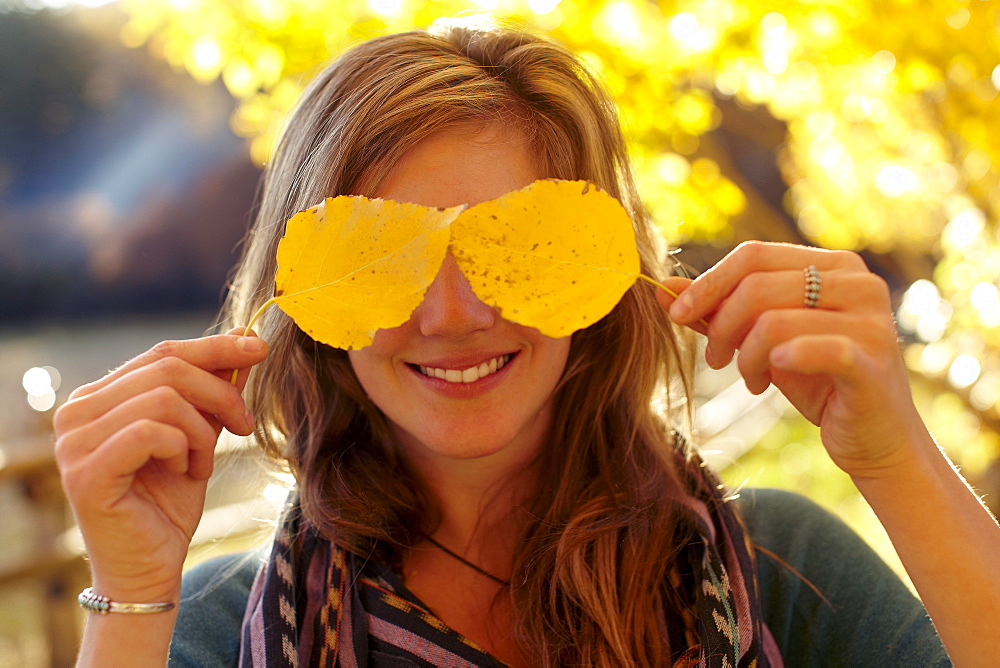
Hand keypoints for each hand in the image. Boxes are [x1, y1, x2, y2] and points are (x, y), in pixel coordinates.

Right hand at [53, 331, 267, 601]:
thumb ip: (213, 390)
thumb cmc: (169, 502)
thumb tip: (247, 339)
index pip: (162, 352)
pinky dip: (183, 448)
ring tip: (204, 463)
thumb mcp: (200, 434)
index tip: (259, 347)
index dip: (215, 346)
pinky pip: (152, 431)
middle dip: (220, 393)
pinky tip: (186, 472)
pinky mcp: (86, 472)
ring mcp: (74, 442)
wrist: (150, 567)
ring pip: (164, 398)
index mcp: (98, 396)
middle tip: (245, 424)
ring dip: (203, 431)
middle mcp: (76, 412)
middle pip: (167, 368)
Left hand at [658, 241, 928, 478]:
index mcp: (834, 265)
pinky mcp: (872, 361)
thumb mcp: (762, 341)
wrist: (874, 439)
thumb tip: (663, 287)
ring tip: (750, 379)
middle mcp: (859, 282)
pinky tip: (765, 382)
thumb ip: (719, 312)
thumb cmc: (818, 382)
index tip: (677, 315)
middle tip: (716, 360)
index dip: (708, 284)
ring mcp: (871, 319)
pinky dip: (778, 362)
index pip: (754, 256)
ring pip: (772, 320)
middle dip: (722, 324)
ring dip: (746, 356)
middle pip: (757, 284)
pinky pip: (810, 348)